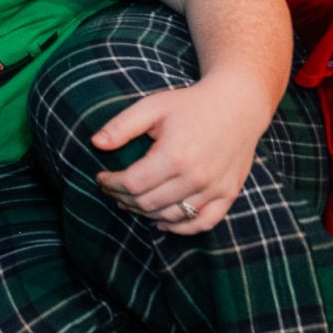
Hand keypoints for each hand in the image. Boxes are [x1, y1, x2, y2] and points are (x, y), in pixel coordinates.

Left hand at [91, 71, 273, 233]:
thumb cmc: (189, 104)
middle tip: (112, 190)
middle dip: (123, 199)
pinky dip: (181, 228)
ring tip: (130, 202)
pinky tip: (162, 222)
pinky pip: (203, 222)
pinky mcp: (229, 194)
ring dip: (145, 214)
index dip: (111, 184)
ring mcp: (215, 189)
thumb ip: (121, 126)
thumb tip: (95, 144)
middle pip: (148, 203)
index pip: (132, 184)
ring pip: (172, 216)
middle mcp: (196, 177)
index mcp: (174, 156)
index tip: (101, 178)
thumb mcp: (151, 107)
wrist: (237, 105)